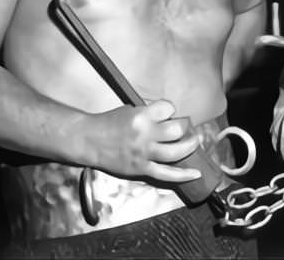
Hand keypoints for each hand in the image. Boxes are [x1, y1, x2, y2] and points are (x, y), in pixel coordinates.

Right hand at [82, 99, 202, 181]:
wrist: (88, 140)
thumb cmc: (107, 123)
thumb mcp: (129, 110)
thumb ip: (149, 113)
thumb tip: (168, 116)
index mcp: (141, 116)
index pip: (168, 108)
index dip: (171, 109)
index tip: (170, 112)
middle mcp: (144, 134)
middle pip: (177, 129)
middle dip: (185, 126)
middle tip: (185, 126)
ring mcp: (143, 153)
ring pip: (176, 152)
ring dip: (190, 146)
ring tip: (194, 141)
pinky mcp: (141, 169)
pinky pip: (166, 174)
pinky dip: (183, 174)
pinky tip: (195, 173)